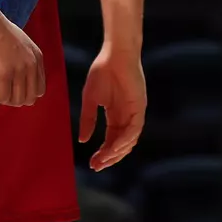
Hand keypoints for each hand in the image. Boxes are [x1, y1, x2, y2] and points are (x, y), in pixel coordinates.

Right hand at [0, 0, 44, 106]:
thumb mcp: (18, 42)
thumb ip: (23, 59)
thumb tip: (17, 76)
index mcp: (37, 57)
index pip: (39, 89)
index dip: (23, 92)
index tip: (9, 85)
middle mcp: (32, 65)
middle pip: (29, 98)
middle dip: (13, 98)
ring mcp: (19, 70)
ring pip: (16, 101)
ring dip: (1, 97)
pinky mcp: (4, 74)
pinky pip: (1, 97)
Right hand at [78, 42, 145, 169]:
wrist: (114, 54)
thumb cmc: (101, 72)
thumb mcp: (90, 99)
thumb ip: (87, 119)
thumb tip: (82, 140)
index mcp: (115, 116)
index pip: (110, 140)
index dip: (102, 153)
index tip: (91, 163)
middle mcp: (126, 118)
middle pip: (120, 145)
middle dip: (109, 157)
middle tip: (97, 166)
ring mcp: (134, 114)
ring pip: (129, 141)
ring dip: (117, 152)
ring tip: (104, 160)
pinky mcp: (139, 108)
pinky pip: (134, 130)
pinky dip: (125, 140)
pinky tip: (114, 147)